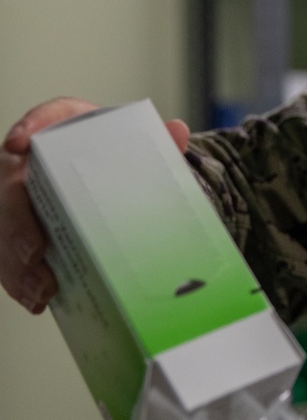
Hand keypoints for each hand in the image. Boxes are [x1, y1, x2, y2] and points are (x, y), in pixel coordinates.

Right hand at [1, 98, 189, 312]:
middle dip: (16, 222)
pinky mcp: (21, 233)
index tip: (20, 144)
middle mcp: (30, 164)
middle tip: (34, 252)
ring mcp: (20, 201)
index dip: (26, 128)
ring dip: (17, 263)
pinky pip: (11, 257)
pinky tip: (38, 299)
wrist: (110, 176)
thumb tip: (177, 132)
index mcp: (60, 131)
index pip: (40, 120)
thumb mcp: (134, 149)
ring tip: (42, 289)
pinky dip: (22, 281)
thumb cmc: (113, 158)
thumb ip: (155, 140)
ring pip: (5, 228)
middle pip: (9, 186)